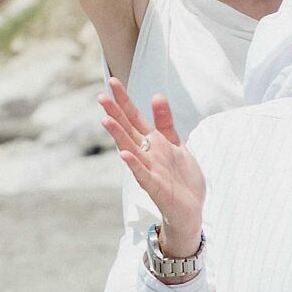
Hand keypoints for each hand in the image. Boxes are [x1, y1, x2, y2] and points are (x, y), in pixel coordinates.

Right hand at [98, 79, 204, 255]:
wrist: (190, 209)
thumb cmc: (181, 177)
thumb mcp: (176, 144)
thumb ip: (165, 122)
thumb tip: (156, 95)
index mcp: (152, 142)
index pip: (134, 117)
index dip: (124, 101)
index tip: (113, 82)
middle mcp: (146, 154)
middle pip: (128, 130)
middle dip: (115, 113)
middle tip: (101, 96)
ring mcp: (149, 170)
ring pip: (130, 150)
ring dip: (118, 136)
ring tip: (105, 120)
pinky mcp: (155, 186)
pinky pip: (142, 174)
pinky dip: (134, 165)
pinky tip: (124, 154)